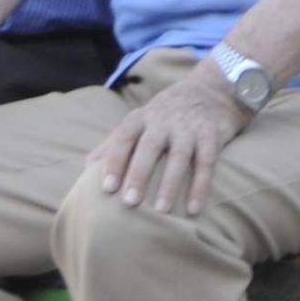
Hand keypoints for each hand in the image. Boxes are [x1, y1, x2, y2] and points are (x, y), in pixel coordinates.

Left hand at [86, 67, 247, 216]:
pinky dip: (201, 186)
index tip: (107, 188)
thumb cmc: (165, 114)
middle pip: (149, 146)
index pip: (124, 137)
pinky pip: (207, 162)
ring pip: (179, 156)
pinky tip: (194, 209)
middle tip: (129, 202)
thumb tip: (87, 166)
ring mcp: (189, 127)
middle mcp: (164, 120)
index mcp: (141, 118)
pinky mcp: (212, 134)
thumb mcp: (139, 120)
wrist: (210, 89)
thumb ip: (114, 142)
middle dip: (139, 173)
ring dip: (170, 184)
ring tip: (162, 210)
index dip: (114, 161)